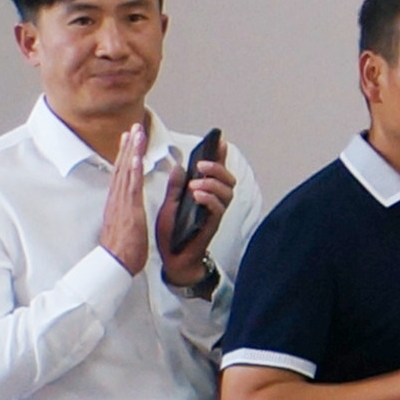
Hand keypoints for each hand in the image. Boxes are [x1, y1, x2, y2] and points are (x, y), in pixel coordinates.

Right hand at [95, 122, 155, 276]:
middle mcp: (117, 199)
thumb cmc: (122, 249)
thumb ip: (127, 211)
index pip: (121, 173)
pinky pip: (130, 187)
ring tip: (136, 132)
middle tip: (134, 126)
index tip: (129, 138)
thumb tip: (129, 205)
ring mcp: (121, 203)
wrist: (115, 264)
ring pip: (125, 172)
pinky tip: (135, 157)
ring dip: (131, 151)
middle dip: (128, 146)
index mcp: (118, 202)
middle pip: (121, 167)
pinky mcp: (128, 210)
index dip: (125, 154)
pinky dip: (132, 171)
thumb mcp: (126, 224)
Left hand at [159, 138, 235, 289]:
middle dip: (217, 168)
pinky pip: (218, 209)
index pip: (216, 171)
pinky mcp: (212, 225)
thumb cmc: (172, 233)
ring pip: (227, 192)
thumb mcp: (170, 204)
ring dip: (212, 184)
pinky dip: (209, 199)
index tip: (221, 141)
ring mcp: (215, 213)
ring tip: (195, 184)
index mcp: (204, 194)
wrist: (172, 258)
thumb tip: (180, 167)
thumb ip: (176, 187)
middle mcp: (214, 202)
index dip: (220, 156)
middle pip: (229, 179)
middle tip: (201, 164)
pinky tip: (196, 195)